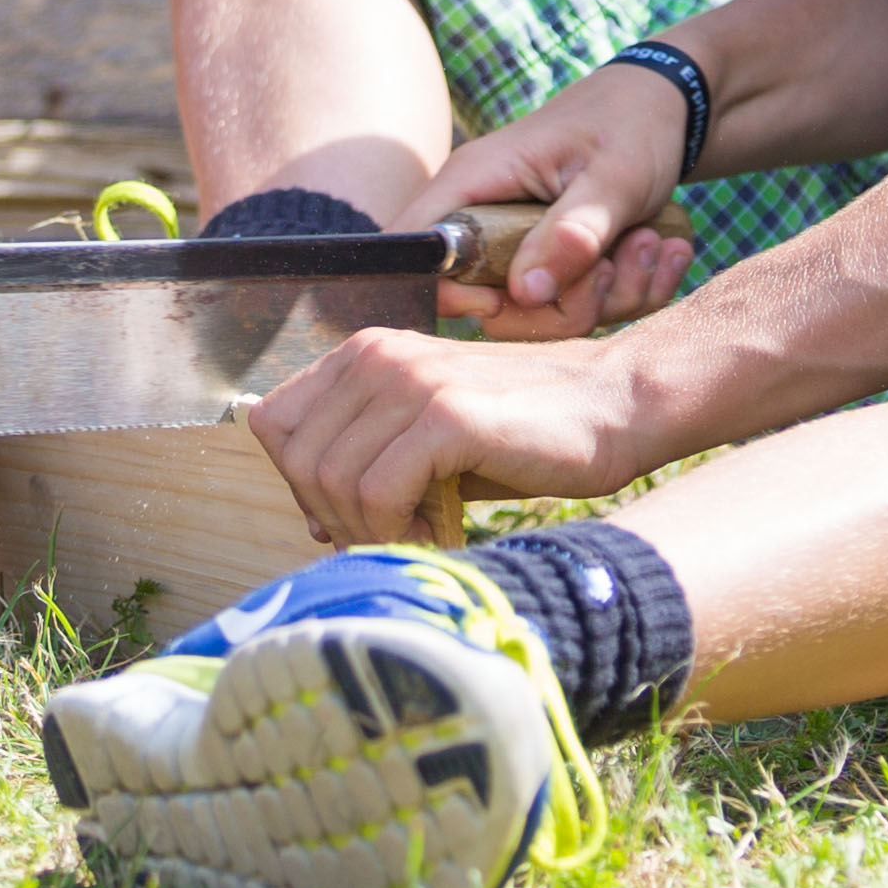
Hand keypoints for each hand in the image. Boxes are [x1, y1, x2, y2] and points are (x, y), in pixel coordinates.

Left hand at [246, 320, 656, 546]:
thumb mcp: (428, 438)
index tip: (355, 513)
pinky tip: (442, 531)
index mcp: (364, 352)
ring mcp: (410, 379)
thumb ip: (369, 461)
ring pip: (333, 481)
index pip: (275, 425)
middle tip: (392, 535)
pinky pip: (378, 493)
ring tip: (422, 534)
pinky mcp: (447, 414)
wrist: (613, 407)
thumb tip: (315, 524)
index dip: (303, 481)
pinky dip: (400, 531)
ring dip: (371, 530)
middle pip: (297, 459)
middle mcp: (377, 355)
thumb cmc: (523, 433)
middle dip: (335, 517)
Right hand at [407, 63, 701, 341]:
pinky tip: (661, 249)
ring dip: (612, 295)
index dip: (446, 291)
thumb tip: (527, 293)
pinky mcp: (555, 263)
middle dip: (564, 305)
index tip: (513, 298)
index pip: (415, 250)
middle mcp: (486, 217)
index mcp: (475, 181)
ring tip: (652, 241)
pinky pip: (580, 306)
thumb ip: (575, 231)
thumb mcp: (617, 173)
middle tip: (616, 263)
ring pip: (543, 313)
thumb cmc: (633, 123)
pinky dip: (629, 291)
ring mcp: (521, 245)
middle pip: (489, 305)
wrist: (665, 106)